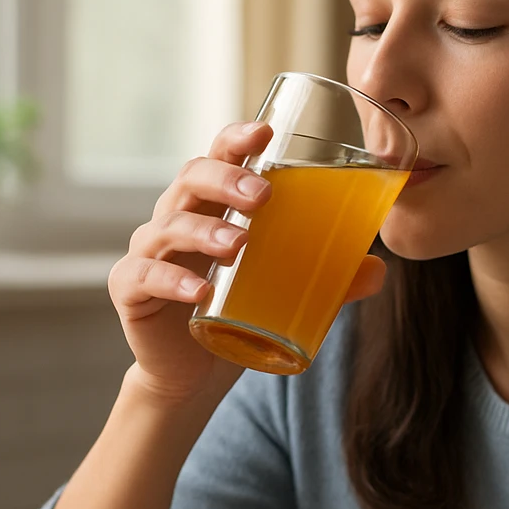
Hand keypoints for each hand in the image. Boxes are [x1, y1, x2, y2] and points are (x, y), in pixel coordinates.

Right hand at [109, 121, 387, 401]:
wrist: (193, 374)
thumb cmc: (237, 313)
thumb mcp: (285, 291)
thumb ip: (329, 279)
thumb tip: (378, 270)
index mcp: (212, 205)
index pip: (219, 157)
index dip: (236, 139)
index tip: (264, 134)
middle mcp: (176, 218)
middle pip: (191, 179)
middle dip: (226, 179)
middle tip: (262, 195)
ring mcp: (149, 251)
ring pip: (169, 226)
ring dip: (205, 230)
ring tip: (239, 244)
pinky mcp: (131, 290)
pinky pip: (144, 275)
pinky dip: (171, 279)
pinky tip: (198, 290)